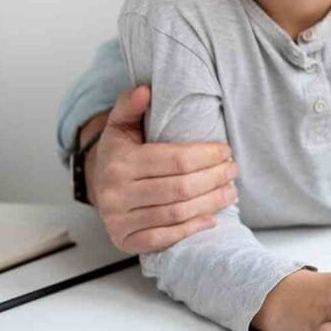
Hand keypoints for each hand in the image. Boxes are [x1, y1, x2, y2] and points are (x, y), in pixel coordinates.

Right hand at [87, 85, 239, 252]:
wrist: (97, 185)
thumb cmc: (118, 152)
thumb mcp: (120, 124)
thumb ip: (130, 104)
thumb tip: (145, 90)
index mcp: (120, 162)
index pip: (175, 160)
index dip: (207, 156)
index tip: (226, 151)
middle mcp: (116, 194)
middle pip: (180, 188)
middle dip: (214, 178)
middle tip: (233, 170)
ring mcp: (119, 221)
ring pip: (176, 213)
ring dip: (210, 203)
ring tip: (230, 191)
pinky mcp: (124, 241)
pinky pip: (163, 239)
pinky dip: (191, 230)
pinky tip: (212, 219)